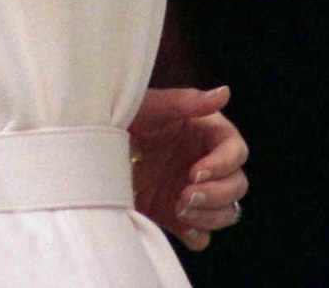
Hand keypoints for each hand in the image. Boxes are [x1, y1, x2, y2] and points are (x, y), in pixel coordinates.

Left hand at [128, 85, 248, 251]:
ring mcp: (192, 191)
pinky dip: (196, 234)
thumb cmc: (121, 119)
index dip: (223, 164)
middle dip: (216, 194)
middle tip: (184, 196)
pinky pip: (202, 235)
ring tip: (179, 208)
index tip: (194, 172)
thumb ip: (187, 102)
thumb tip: (224, 93)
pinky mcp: (177, 216)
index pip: (236, 151)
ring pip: (226, 212)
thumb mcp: (151, 107)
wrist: (91, 153)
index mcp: (204, 132)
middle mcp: (204, 163)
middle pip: (237, 185)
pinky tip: (178, 223)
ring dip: (209, 215)